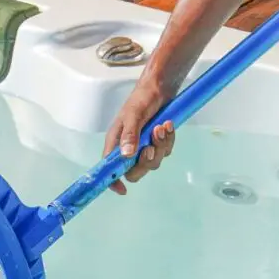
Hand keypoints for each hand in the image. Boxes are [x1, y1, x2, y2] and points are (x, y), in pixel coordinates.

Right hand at [103, 78, 175, 194]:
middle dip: (146, 160)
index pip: (110, 168)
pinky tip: (169, 125)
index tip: (122, 189)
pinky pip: (166, 150)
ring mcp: (144, 146)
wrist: (160, 88)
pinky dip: (169, 140)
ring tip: (162, 126)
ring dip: (160, 146)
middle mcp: (129, 148)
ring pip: (154, 161)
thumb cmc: (141, 99)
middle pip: (135, 170)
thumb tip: (126, 156)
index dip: (113, 181)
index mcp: (116, 143)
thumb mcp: (133, 114)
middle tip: (152, 145)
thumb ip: (129, 134)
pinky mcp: (158, 143)